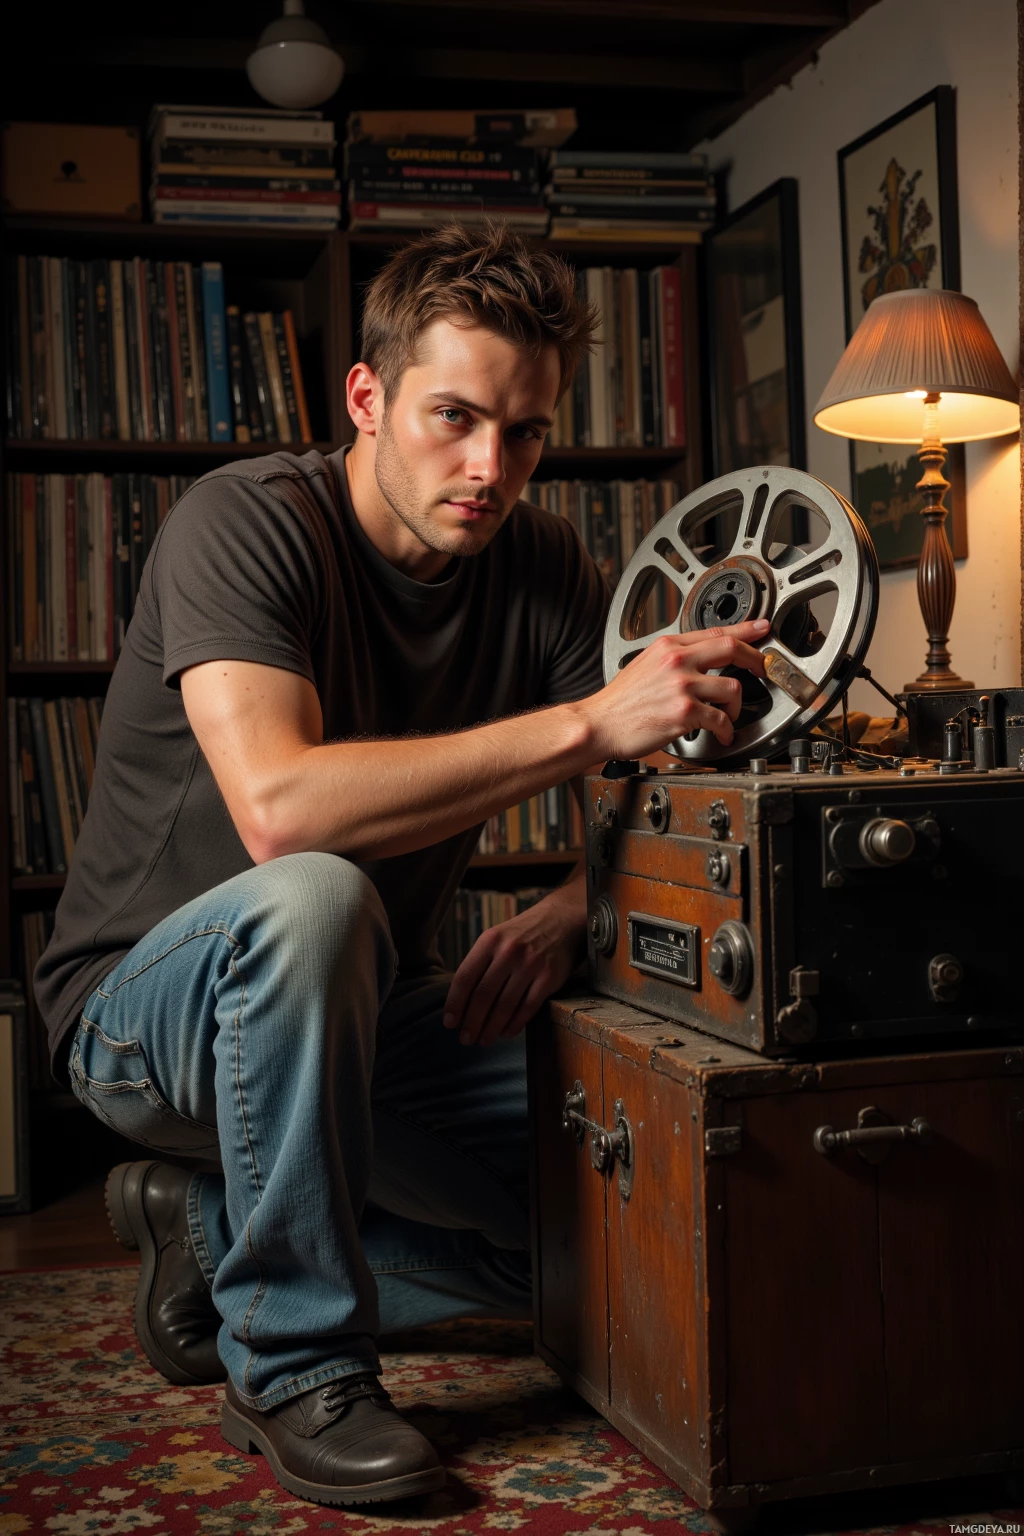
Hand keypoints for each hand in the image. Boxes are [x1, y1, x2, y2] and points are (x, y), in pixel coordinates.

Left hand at [443, 898, 581, 1047]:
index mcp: (489, 940)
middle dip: (472, 1022)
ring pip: (505, 1005)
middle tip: (465, 1039)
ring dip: (491, 1028)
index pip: (465, 977)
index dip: (455, 1003)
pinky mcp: (549, 977)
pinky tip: (506, 1033)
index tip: (449, 1023)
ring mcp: (530, 964)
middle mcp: (508, 951)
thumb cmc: (523, 935)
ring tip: (484, 1041)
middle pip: (483, 995)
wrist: (562, 920)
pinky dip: (515, 1024)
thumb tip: (461, 1002)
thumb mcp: (497, 938)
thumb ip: (481, 963)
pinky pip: (528, 1007)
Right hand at [585, 617, 770, 757]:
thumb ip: (673, 657)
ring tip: (728, 716)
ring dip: (736, 706)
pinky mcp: (684, 711)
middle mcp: (677, 660)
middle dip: (754, 659)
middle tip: (762, 669)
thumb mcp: (645, 664)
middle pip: (731, 648)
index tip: (761, 628)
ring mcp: (681, 685)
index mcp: (668, 646)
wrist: (599, 724)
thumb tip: (701, 660)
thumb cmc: (619, 702)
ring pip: (732, 688)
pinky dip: (726, 730)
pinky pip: (720, 719)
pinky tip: (721, 734)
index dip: (745, 629)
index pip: (715, 631)